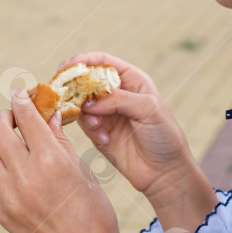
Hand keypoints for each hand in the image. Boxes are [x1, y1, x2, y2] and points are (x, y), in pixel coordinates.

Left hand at [0, 88, 134, 232]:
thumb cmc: (93, 210)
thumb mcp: (82, 169)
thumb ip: (59, 139)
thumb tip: (48, 113)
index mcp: (50, 160)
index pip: (26, 116)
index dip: (22, 100)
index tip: (22, 94)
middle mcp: (25, 175)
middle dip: (5, 117)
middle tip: (14, 117)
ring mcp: (9, 196)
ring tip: (10, 144)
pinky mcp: (1, 212)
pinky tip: (10, 168)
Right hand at [61, 53, 219, 232]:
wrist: (165, 171)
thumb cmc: (164, 135)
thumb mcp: (147, 109)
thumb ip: (118, 99)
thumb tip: (89, 101)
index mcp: (132, 80)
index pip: (103, 62)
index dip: (84, 61)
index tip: (69, 66)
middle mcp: (117, 93)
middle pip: (86, 81)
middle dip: (76, 87)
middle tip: (66, 94)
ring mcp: (107, 113)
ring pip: (82, 103)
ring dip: (85, 113)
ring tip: (98, 126)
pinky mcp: (100, 132)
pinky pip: (85, 124)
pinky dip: (91, 130)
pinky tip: (105, 139)